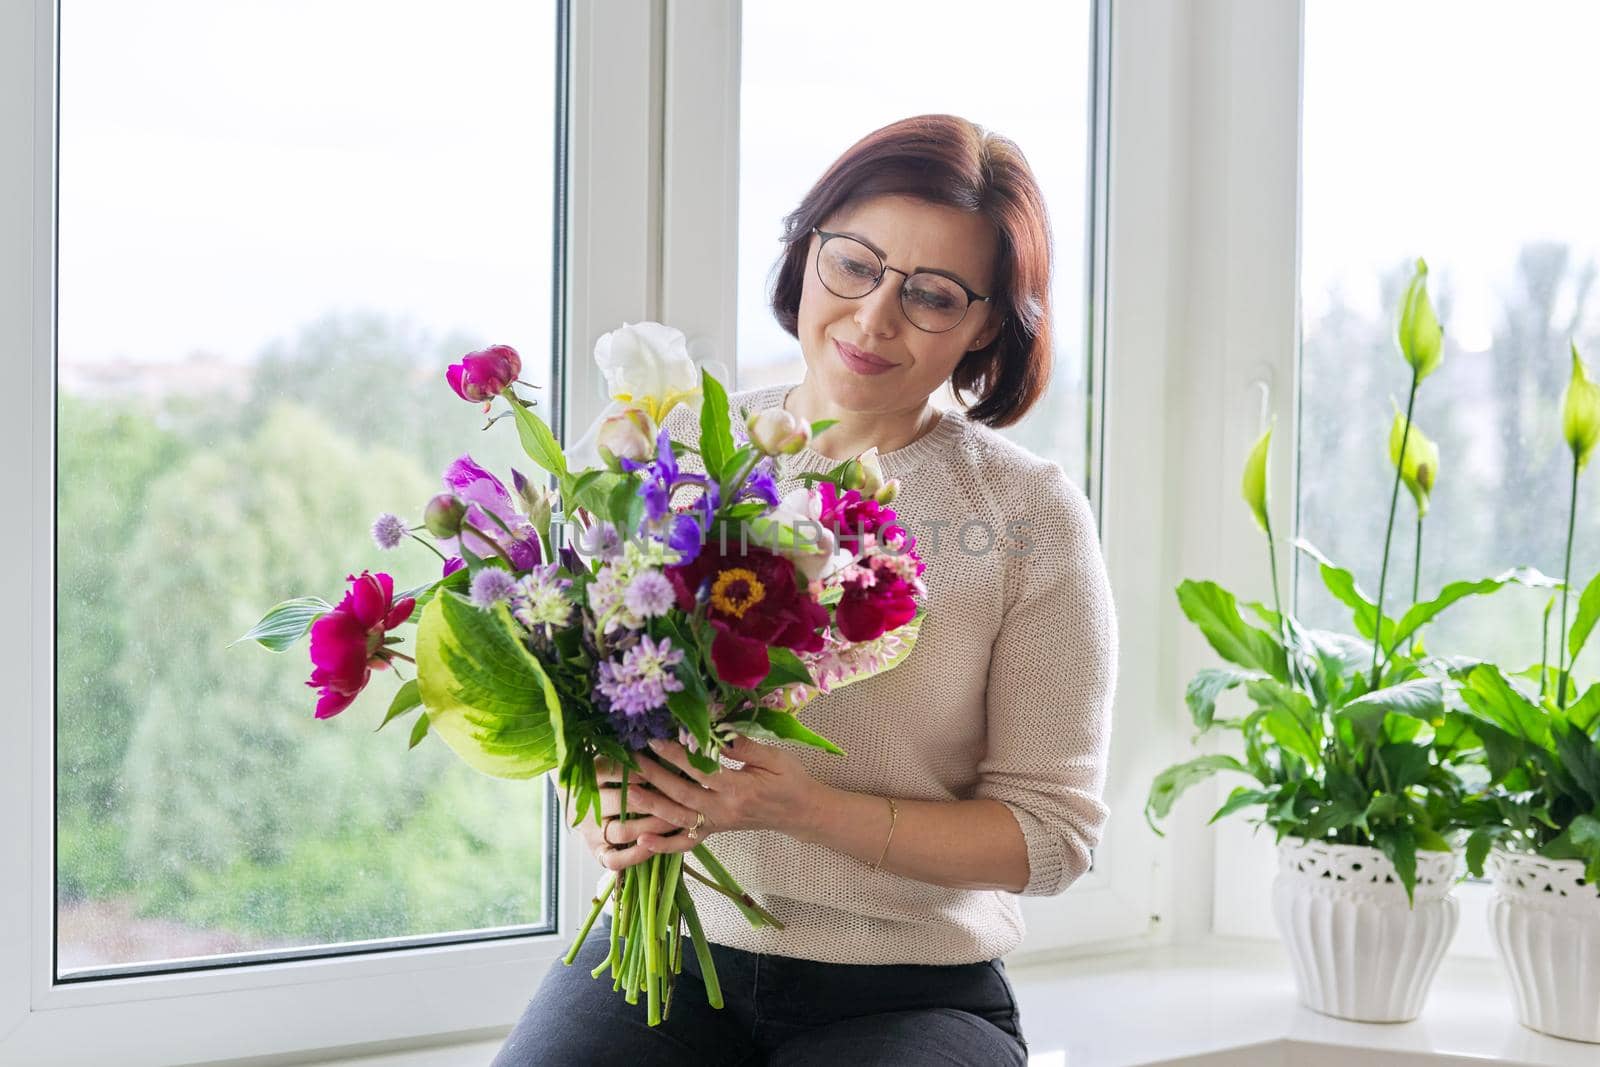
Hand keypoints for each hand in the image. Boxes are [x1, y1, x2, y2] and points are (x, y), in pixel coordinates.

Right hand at [576, 756, 692, 871]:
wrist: (580, 798)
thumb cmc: (611, 773)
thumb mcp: (616, 758)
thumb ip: (634, 754)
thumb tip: (664, 741)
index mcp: (588, 777)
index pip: (607, 770)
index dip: (632, 770)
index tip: (654, 769)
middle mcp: (586, 805)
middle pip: (618, 802)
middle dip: (650, 800)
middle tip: (677, 797)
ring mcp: (590, 831)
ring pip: (621, 832)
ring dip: (650, 826)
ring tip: (674, 820)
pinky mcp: (596, 851)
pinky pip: (613, 860)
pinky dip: (634, 855)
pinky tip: (653, 846)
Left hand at [628, 734, 826, 854]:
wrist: (801, 812)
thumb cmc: (790, 781)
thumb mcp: (774, 758)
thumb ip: (744, 746)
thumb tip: (717, 731)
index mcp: (740, 789)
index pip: (701, 771)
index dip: (677, 755)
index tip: (656, 740)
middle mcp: (725, 810)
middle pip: (683, 794)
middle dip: (656, 777)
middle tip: (633, 760)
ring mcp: (718, 823)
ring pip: (679, 818)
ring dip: (652, 806)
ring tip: (630, 791)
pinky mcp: (714, 830)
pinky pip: (687, 842)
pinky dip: (664, 845)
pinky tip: (643, 840)